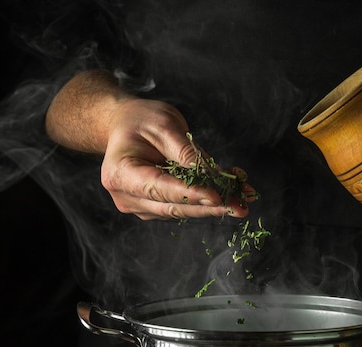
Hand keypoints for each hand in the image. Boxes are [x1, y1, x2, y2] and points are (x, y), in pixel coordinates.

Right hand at [102, 98, 255, 219]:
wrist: (124, 125)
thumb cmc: (140, 120)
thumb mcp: (164, 125)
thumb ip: (185, 152)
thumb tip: (210, 177)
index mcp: (120, 173)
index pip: (158, 188)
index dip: (189, 194)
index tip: (217, 198)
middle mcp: (125, 196)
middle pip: (172, 206)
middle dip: (209, 207)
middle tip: (240, 207)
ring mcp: (138, 205)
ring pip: (180, 210)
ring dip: (212, 206)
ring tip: (242, 198)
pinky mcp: (152, 208)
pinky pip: (181, 206)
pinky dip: (205, 201)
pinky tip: (229, 193)